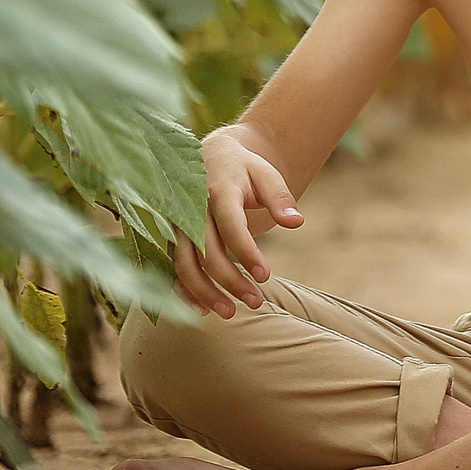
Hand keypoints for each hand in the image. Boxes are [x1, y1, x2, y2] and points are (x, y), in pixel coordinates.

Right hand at [176, 127, 302, 318]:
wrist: (210, 156)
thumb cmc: (244, 168)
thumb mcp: (266, 174)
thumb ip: (280, 198)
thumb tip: (296, 223)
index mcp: (218, 191)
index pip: (231, 227)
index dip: (247, 253)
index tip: (265, 276)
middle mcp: (192, 209)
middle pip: (207, 252)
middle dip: (230, 280)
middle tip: (256, 302)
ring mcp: (178, 224)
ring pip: (185, 264)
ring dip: (204, 292)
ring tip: (230, 313)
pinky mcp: (174, 237)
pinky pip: (174, 266)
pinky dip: (184, 290)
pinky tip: (202, 310)